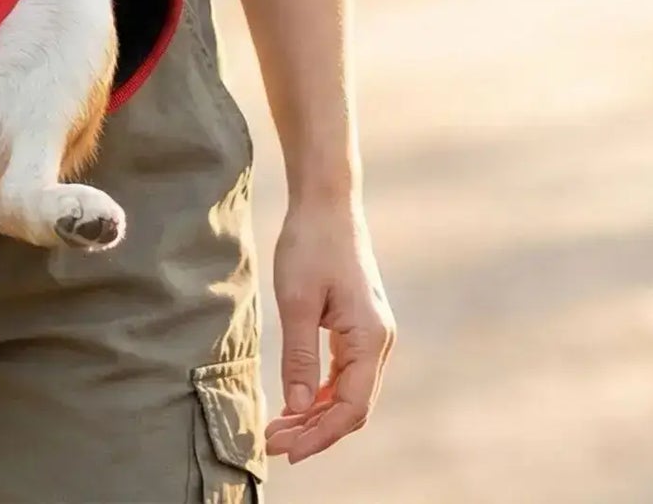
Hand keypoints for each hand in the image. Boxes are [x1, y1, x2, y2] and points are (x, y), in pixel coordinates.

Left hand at [263, 197, 395, 463]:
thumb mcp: (297, 301)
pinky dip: (320, 391)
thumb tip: (296, 408)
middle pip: (352, 406)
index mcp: (369, 339)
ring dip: (315, 413)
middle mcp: (379, 342)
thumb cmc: (310, 244)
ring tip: (279, 428)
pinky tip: (295, 401)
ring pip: (348, 392)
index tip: (287, 450)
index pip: (350, 408)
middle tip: (273, 443)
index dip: (320, 435)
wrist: (326, 203)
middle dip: (314, 430)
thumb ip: (299, 356)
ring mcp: (372, 335)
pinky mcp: (359, 326)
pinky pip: (344, 373)